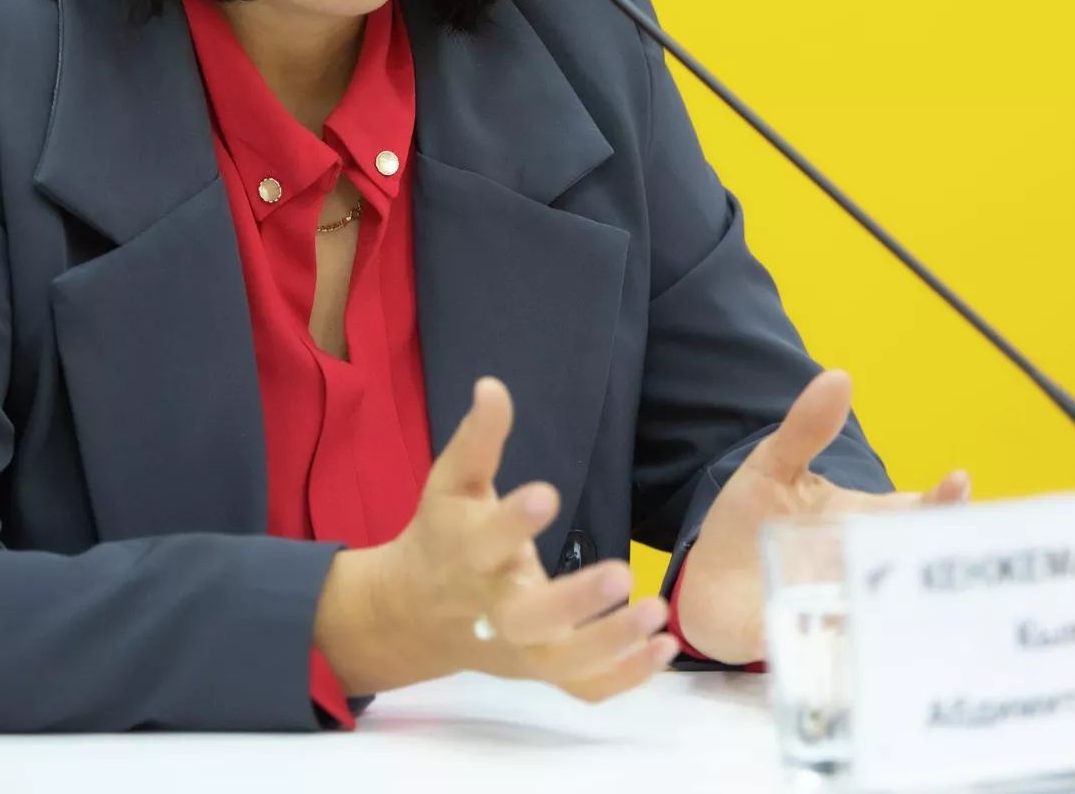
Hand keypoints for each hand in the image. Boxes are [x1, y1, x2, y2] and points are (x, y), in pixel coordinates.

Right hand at [316, 377, 677, 701]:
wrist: (411, 614)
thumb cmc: (441, 536)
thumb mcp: (451, 483)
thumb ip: (478, 440)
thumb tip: (493, 385)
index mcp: (465, 555)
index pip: (486, 542)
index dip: (513, 521)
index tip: (547, 494)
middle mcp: (490, 610)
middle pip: (527, 620)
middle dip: (573, 602)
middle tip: (621, 571)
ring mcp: (517, 651)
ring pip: (561, 663)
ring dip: (610, 643)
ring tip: (657, 612)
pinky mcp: (539, 674)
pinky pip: (582, 689)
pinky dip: (623, 678)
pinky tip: (663, 649)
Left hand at [675, 369, 969, 665]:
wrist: (703, 581)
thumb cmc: (748, 521)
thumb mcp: (773, 467)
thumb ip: (805, 430)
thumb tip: (839, 376)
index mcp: (863, 525)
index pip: (916, 516)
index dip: (943, 503)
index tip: (958, 483)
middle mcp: (862, 570)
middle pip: (913, 567)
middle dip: (937, 561)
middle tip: (951, 548)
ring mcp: (839, 609)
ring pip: (887, 612)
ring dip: (901, 606)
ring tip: (908, 591)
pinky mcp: (804, 642)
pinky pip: (835, 651)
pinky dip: (846, 646)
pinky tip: (850, 634)